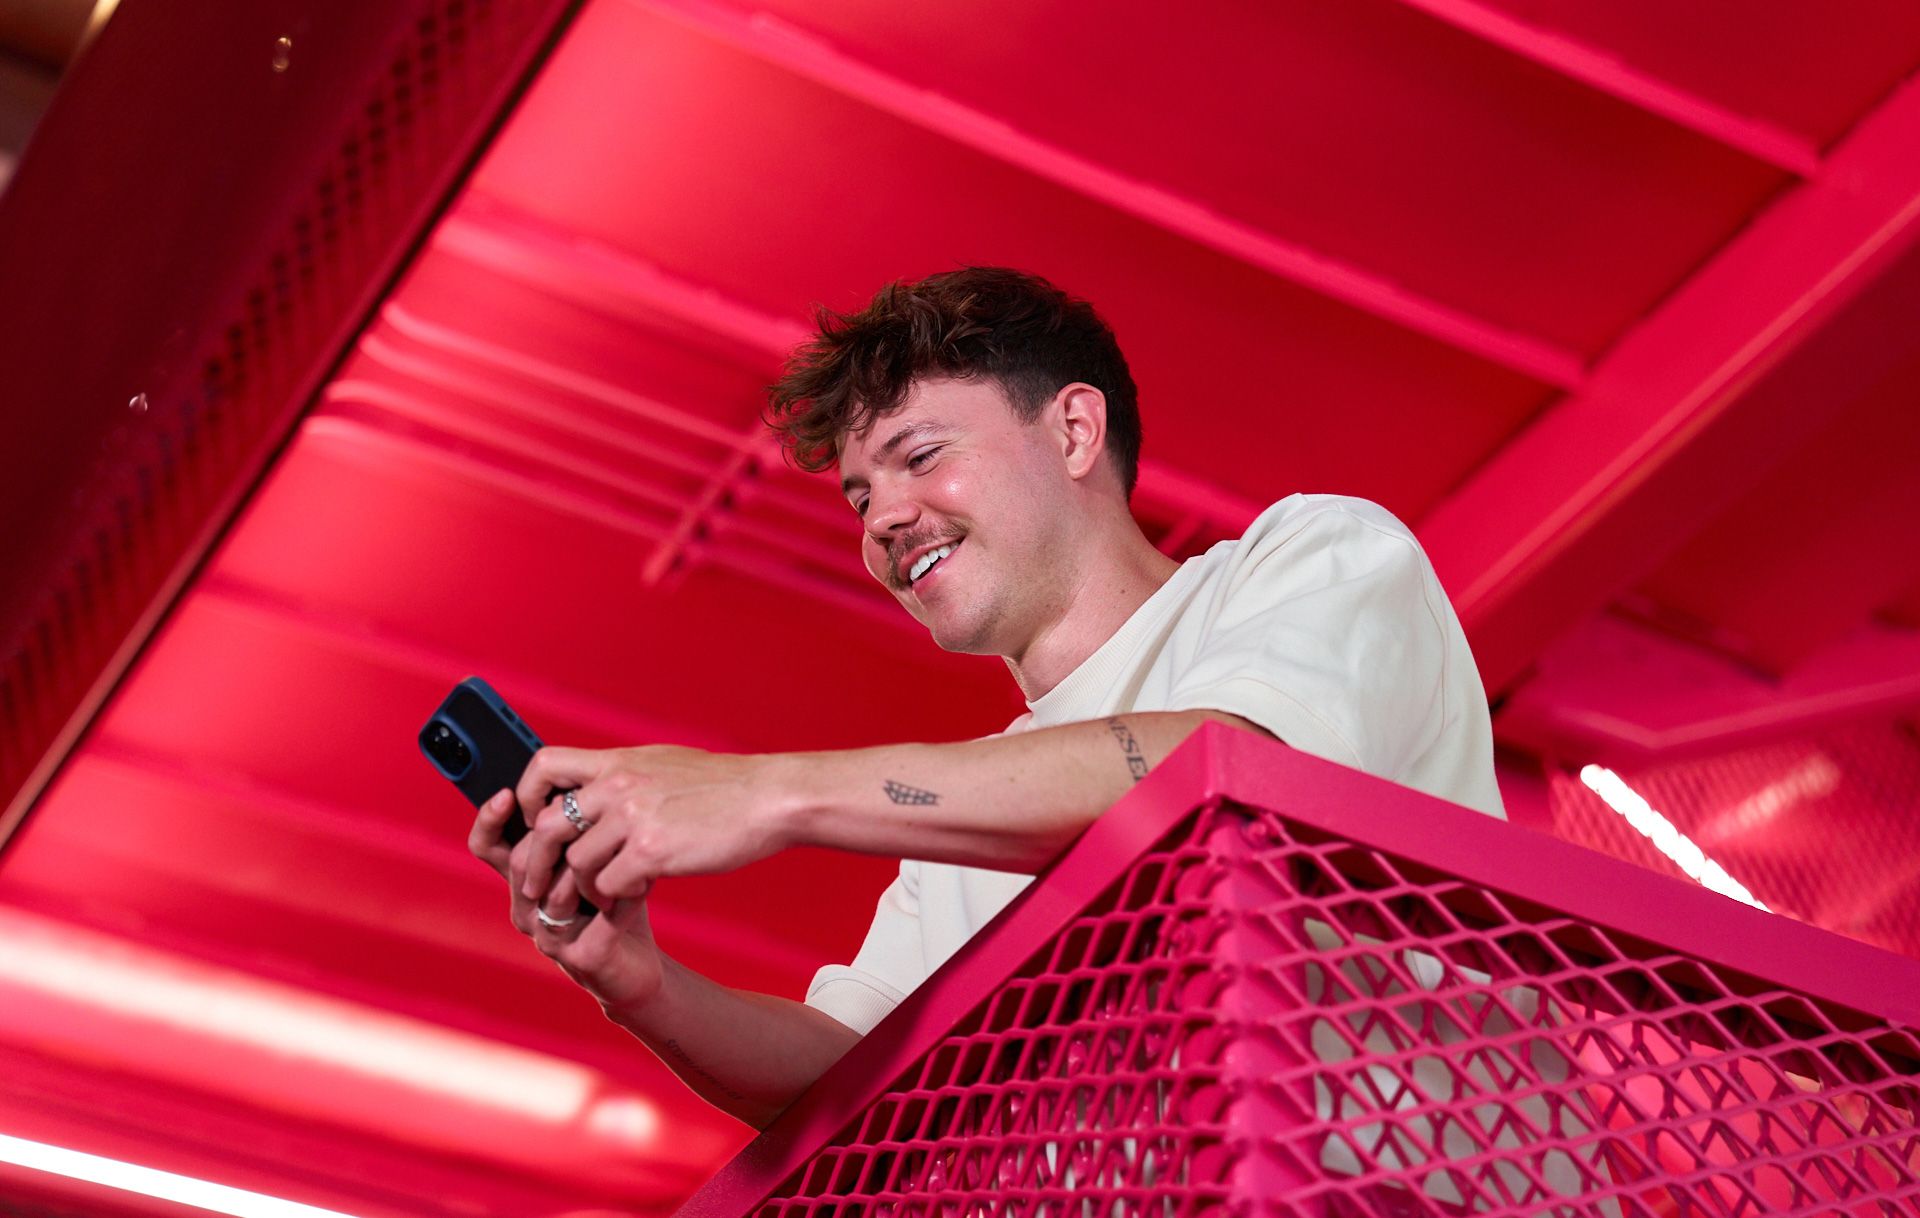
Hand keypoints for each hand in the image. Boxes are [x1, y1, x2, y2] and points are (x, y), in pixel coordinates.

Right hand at [469, 789, 663, 1009]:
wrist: (637, 964)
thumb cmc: (613, 900)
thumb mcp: (594, 855)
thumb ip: (578, 822)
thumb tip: (577, 772)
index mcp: (523, 879)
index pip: (489, 845)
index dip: (489, 819)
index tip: (506, 793)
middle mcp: (526, 908)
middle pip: (519, 862)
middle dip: (552, 836)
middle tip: (587, 815)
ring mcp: (549, 937)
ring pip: (556, 890)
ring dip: (593, 865)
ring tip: (626, 845)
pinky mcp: (581, 958)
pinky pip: (598, 919)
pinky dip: (623, 895)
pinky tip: (644, 882)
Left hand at [513, 745, 790, 908]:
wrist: (768, 798)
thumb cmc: (723, 787)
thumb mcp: (664, 765)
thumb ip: (626, 775)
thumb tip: (598, 787)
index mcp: (618, 761)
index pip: (545, 765)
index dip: (526, 795)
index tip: (531, 821)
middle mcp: (618, 785)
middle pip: (546, 826)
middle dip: (535, 864)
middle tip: (538, 888)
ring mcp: (633, 818)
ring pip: (578, 864)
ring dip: (585, 889)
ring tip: (605, 895)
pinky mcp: (652, 851)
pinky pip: (610, 886)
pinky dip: (618, 899)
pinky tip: (637, 894)